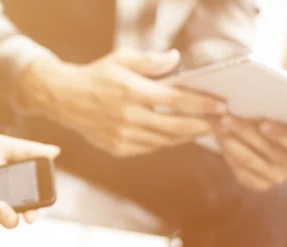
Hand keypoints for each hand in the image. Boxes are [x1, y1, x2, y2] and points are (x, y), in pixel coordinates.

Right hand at [18, 48, 226, 156]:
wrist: (65, 99)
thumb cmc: (97, 76)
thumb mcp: (122, 59)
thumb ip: (151, 61)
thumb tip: (176, 59)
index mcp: (133, 92)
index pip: (177, 101)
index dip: (202, 105)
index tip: (222, 106)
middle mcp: (129, 117)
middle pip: (176, 126)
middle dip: (202, 125)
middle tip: (220, 123)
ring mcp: (123, 136)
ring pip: (164, 141)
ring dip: (186, 136)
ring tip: (201, 129)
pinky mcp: (117, 148)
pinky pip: (149, 148)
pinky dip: (165, 142)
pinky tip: (175, 135)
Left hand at [212, 116, 286, 190]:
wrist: (272, 143)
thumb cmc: (275, 122)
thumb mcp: (277, 115)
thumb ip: (269, 111)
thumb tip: (248, 101)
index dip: (280, 133)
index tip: (262, 123)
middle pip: (267, 148)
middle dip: (244, 131)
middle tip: (226, 118)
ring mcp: (277, 177)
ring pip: (250, 160)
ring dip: (231, 142)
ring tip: (218, 128)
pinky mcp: (260, 185)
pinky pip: (241, 171)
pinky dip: (229, 155)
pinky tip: (221, 141)